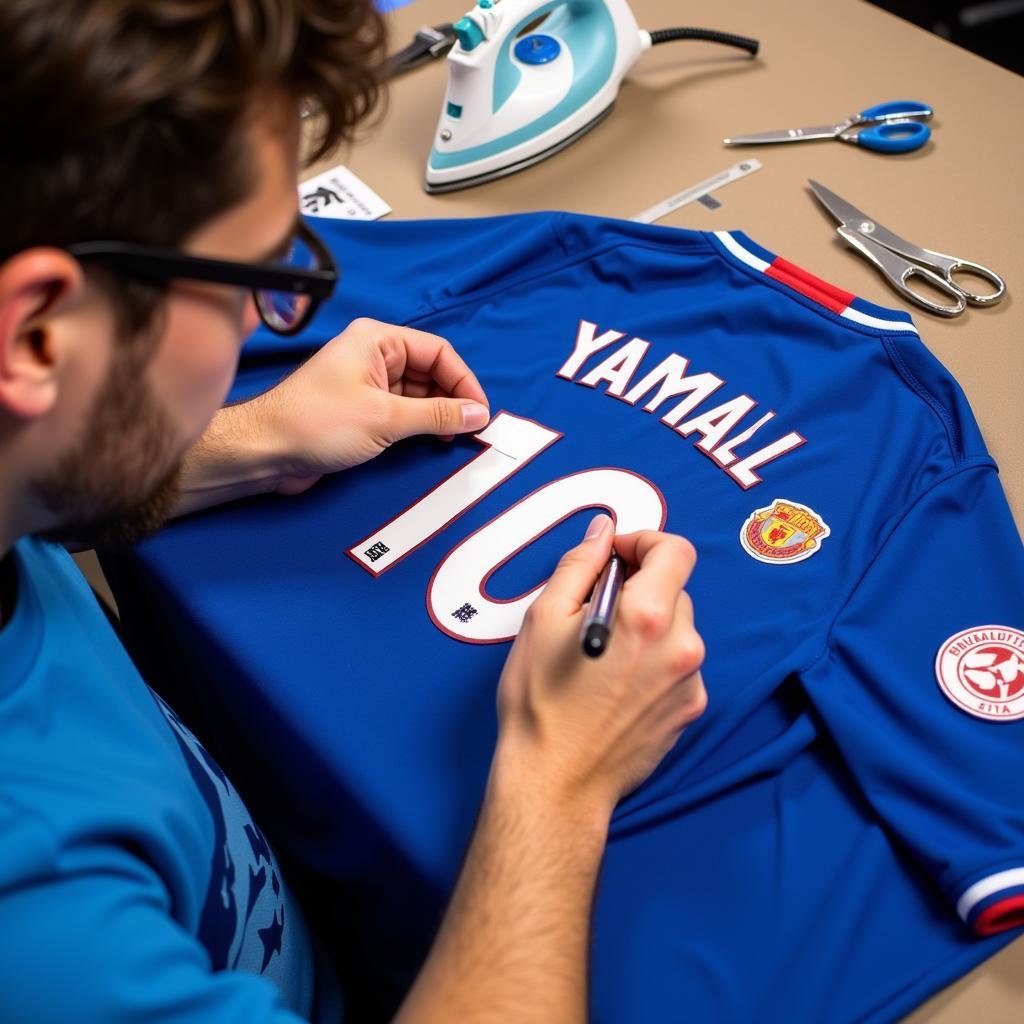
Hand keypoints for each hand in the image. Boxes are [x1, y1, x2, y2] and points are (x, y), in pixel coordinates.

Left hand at [260, 317, 489, 494]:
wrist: (266, 451)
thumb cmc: (313, 423)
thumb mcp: (385, 418)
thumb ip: (436, 415)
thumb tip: (475, 413)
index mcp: (377, 341)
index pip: (438, 351)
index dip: (463, 380)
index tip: (479, 410)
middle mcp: (373, 356)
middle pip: (431, 371)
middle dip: (453, 398)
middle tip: (470, 427)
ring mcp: (366, 383)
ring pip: (418, 393)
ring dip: (438, 414)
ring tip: (452, 437)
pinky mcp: (361, 410)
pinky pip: (402, 411)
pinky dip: (420, 424)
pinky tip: (431, 440)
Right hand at [494, 515, 706, 817]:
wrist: (556, 782)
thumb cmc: (541, 703)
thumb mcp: (544, 618)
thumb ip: (580, 564)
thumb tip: (604, 532)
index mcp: (647, 616)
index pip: (675, 550)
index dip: (644, 542)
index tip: (615, 556)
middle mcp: (682, 646)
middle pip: (674, 588)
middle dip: (638, 587)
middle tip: (594, 609)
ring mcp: (691, 681)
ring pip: (677, 627)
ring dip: (647, 625)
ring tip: (603, 655)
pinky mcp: (691, 709)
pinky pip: (679, 663)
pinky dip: (654, 659)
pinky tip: (617, 682)